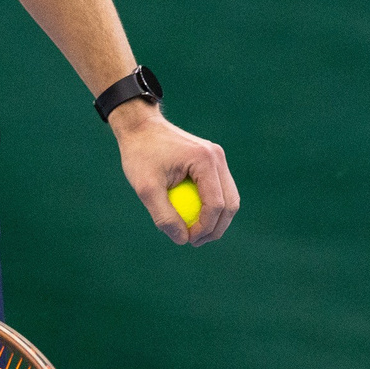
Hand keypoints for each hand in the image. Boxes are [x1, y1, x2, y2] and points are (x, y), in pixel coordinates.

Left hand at [109, 102, 237, 245]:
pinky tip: (192, 218)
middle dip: (216, 228)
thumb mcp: (145, 188)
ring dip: (216, 219)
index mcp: (205, 160)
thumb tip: (182, 240)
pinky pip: (218, 189)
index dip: (205, 228)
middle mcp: (217, 157)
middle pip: (230, 203)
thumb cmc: (140, 154)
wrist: (139, 126)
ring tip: (195, 234)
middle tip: (195, 242)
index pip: (216, 204)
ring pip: (228, 197)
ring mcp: (217, 157)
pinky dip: (210, 206)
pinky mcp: (211, 160)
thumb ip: (163, 215)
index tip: (188, 240)